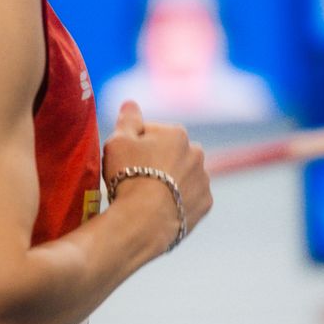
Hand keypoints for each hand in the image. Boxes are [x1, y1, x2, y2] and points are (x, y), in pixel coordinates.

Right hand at [103, 100, 212, 251]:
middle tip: (135, 178)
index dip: (135, 144)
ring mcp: (204, 180)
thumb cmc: (128, 176)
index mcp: (177, 134)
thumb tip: (131, 102)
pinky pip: (190, 197)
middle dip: (157, 161)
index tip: (123, 160)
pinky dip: (178, 200)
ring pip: (183, 175)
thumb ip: (128, 119)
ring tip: (148, 196)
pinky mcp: (205, 204)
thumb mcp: (118, 141)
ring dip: (170, 180)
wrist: (144, 221)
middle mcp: (197, 153)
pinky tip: (161, 208)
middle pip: (171, 153)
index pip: (152, 132)